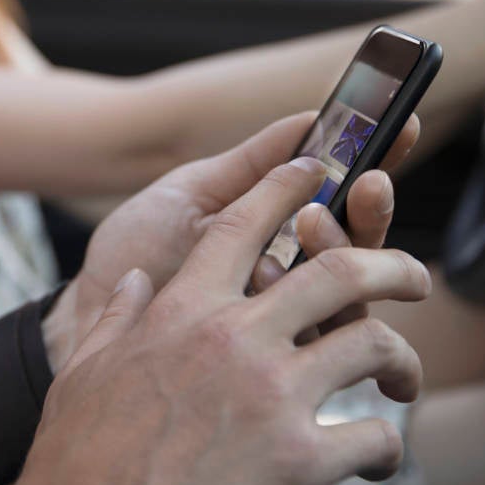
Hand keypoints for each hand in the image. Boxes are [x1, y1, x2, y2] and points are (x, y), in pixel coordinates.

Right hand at [13, 160, 431, 484]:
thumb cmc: (83, 447)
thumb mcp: (88, 368)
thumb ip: (117, 316)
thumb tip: (137, 283)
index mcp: (183, 311)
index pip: (242, 227)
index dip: (284, 188)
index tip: (315, 170)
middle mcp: (235, 338)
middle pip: (338, 270)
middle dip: (392, 264)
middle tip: (416, 276)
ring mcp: (272, 395)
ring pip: (371, 341)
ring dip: (401, 358)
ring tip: (403, 378)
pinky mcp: (300, 460)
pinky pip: (374, 435)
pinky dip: (383, 446)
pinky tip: (373, 455)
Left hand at [43, 111, 419, 369]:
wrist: (85, 310)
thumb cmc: (137, 249)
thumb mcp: (192, 193)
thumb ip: (252, 165)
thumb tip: (310, 119)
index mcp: (278, 226)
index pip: (343, 194)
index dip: (376, 159)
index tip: (399, 124)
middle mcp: (294, 273)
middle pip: (363, 242)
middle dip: (372, 207)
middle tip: (365, 181)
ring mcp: (289, 320)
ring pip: (353, 288)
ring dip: (340, 246)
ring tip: (310, 220)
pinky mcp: (275, 365)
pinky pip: (318, 334)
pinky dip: (296, 296)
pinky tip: (267, 273)